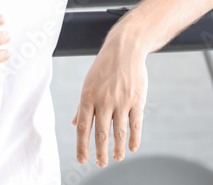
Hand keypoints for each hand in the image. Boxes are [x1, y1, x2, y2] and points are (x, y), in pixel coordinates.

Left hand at [71, 34, 147, 166]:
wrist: (125, 49)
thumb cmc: (104, 68)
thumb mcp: (88, 84)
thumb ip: (82, 106)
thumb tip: (75, 125)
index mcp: (87, 96)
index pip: (83, 127)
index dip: (82, 146)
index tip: (82, 161)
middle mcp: (103, 100)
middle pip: (101, 133)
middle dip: (100, 152)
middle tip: (101, 164)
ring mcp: (121, 101)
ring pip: (119, 132)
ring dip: (118, 149)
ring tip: (116, 158)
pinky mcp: (137, 100)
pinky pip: (135, 124)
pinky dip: (134, 139)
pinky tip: (132, 148)